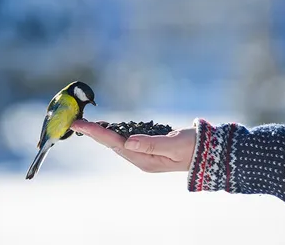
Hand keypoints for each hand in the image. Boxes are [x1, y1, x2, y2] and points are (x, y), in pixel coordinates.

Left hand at [71, 120, 196, 172]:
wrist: (208, 153)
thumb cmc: (194, 148)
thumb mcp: (175, 145)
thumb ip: (152, 144)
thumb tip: (128, 142)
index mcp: (145, 160)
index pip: (115, 144)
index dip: (97, 133)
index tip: (80, 125)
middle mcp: (141, 159)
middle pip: (112, 144)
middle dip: (93, 133)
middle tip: (76, 123)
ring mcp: (144, 155)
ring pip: (117, 142)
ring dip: (101, 133)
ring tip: (86, 125)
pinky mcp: (148, 148)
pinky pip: (126, 140)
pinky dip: (114, 133)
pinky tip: (107, 128)